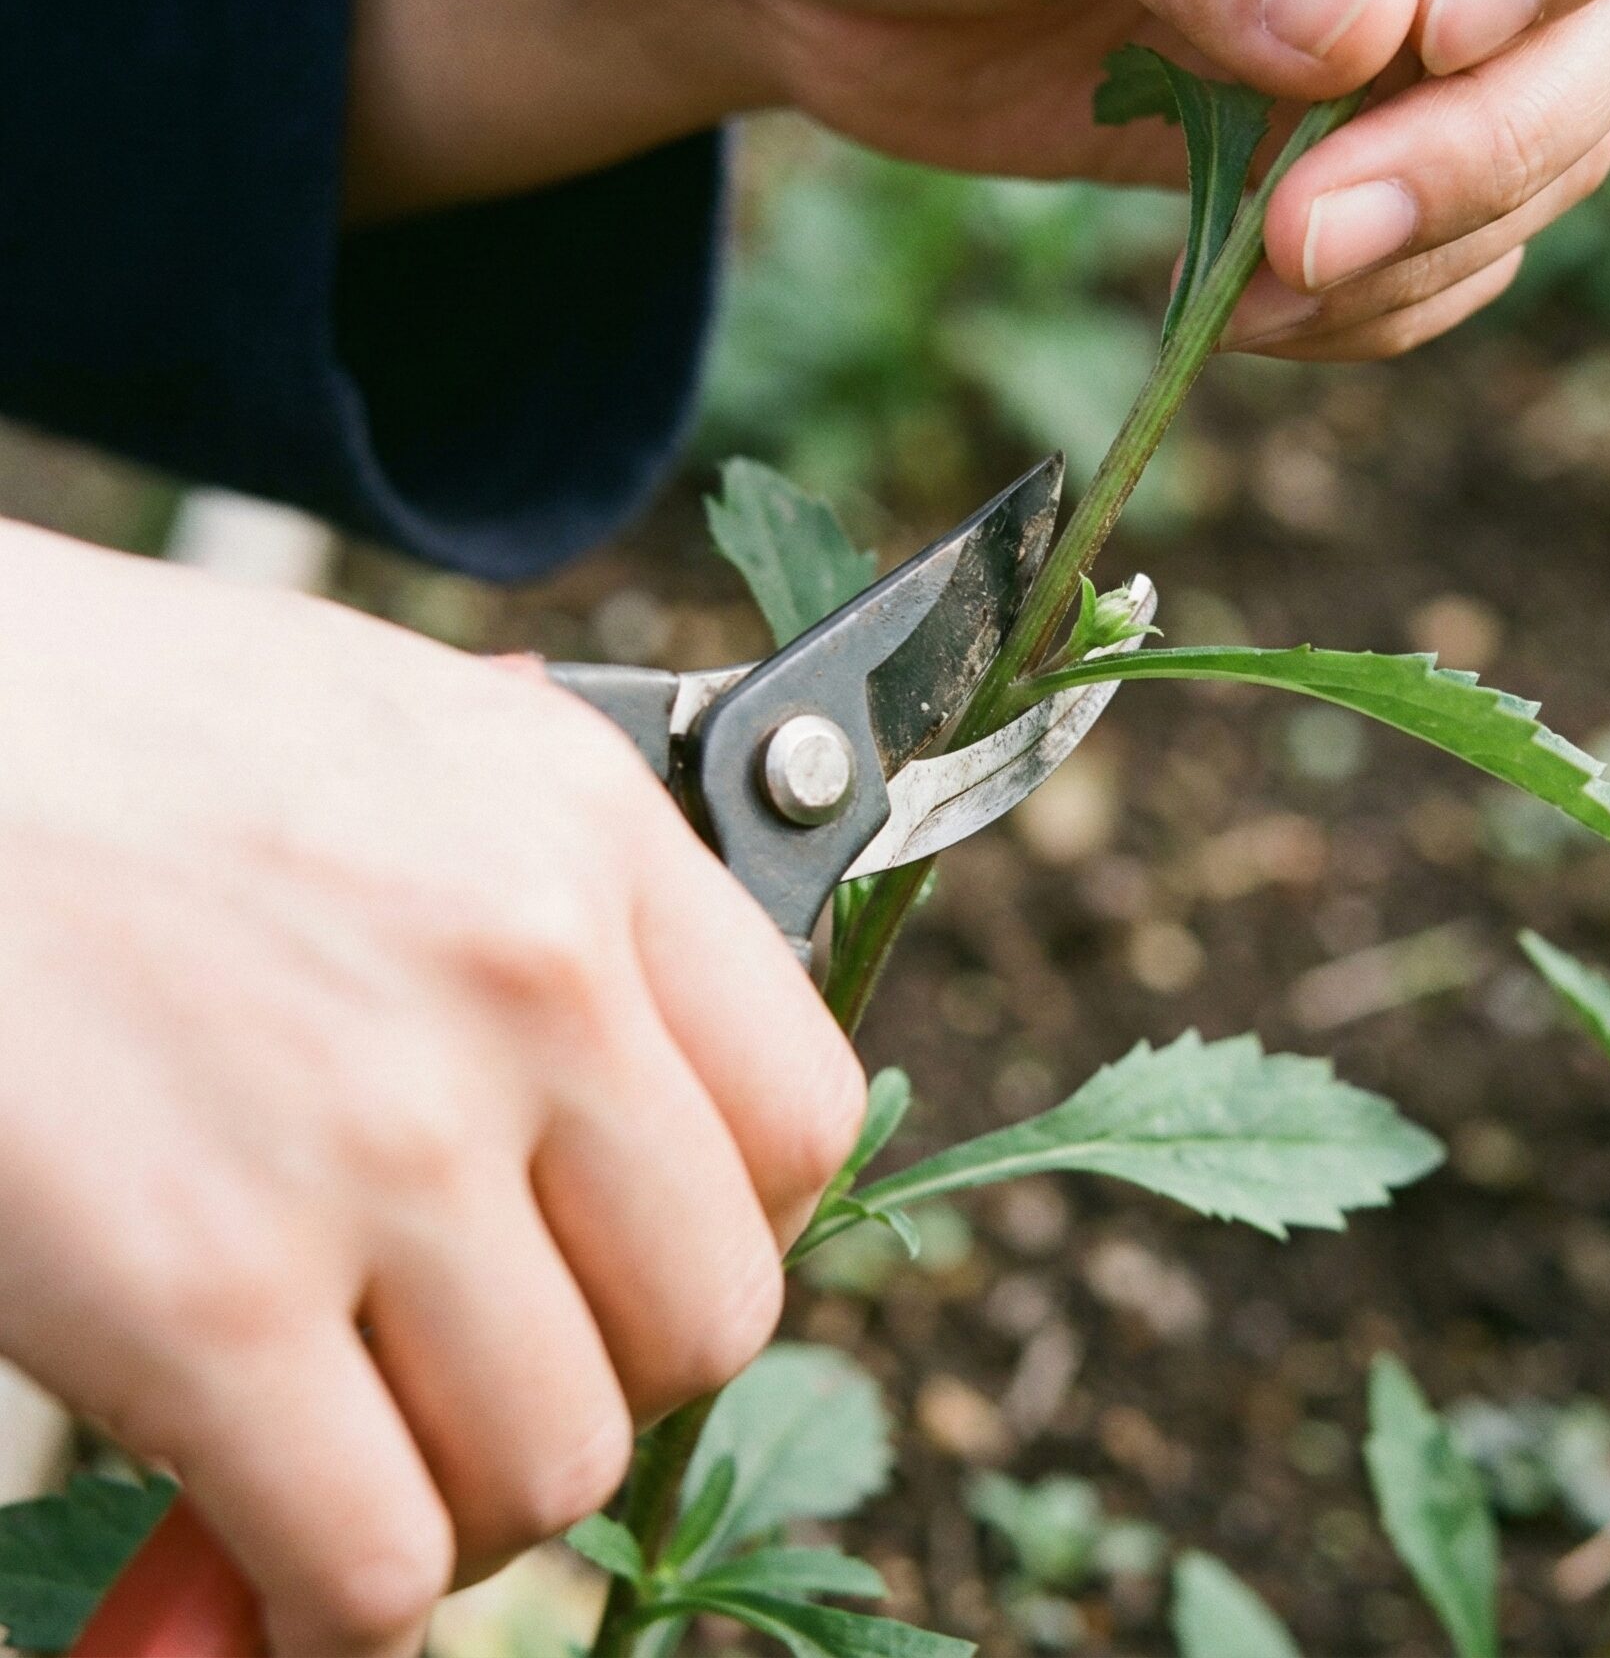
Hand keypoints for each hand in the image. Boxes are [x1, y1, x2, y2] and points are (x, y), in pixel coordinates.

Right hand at [0, 521, 864, 1657]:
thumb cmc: (108, 735)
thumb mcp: (391, 740)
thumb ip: (538, 896)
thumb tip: (612, 1085)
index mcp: (588, 829)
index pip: (805, 1118)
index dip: (733, 1227)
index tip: (632, 1260)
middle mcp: (529, 976)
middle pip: (709, 1315)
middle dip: (606, 1381)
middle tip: (486, 1376)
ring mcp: (383, 1137)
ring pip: (555, 1463)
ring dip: (465, 1503)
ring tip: (363, 1455)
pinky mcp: (203, 1290)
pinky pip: (368, 1561)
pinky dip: (329, 1606)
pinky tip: (249, 1562)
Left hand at [346, 0, 1609, 361]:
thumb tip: (1377, 32)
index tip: (1435, 19)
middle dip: (1497, 131)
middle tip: (1318, 226)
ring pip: (1558, 130)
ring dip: (1440, 232)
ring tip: (1265, 277)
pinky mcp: (1335, 119)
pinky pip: (1452, 229)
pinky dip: (1388, 294)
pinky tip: (1256, 309)